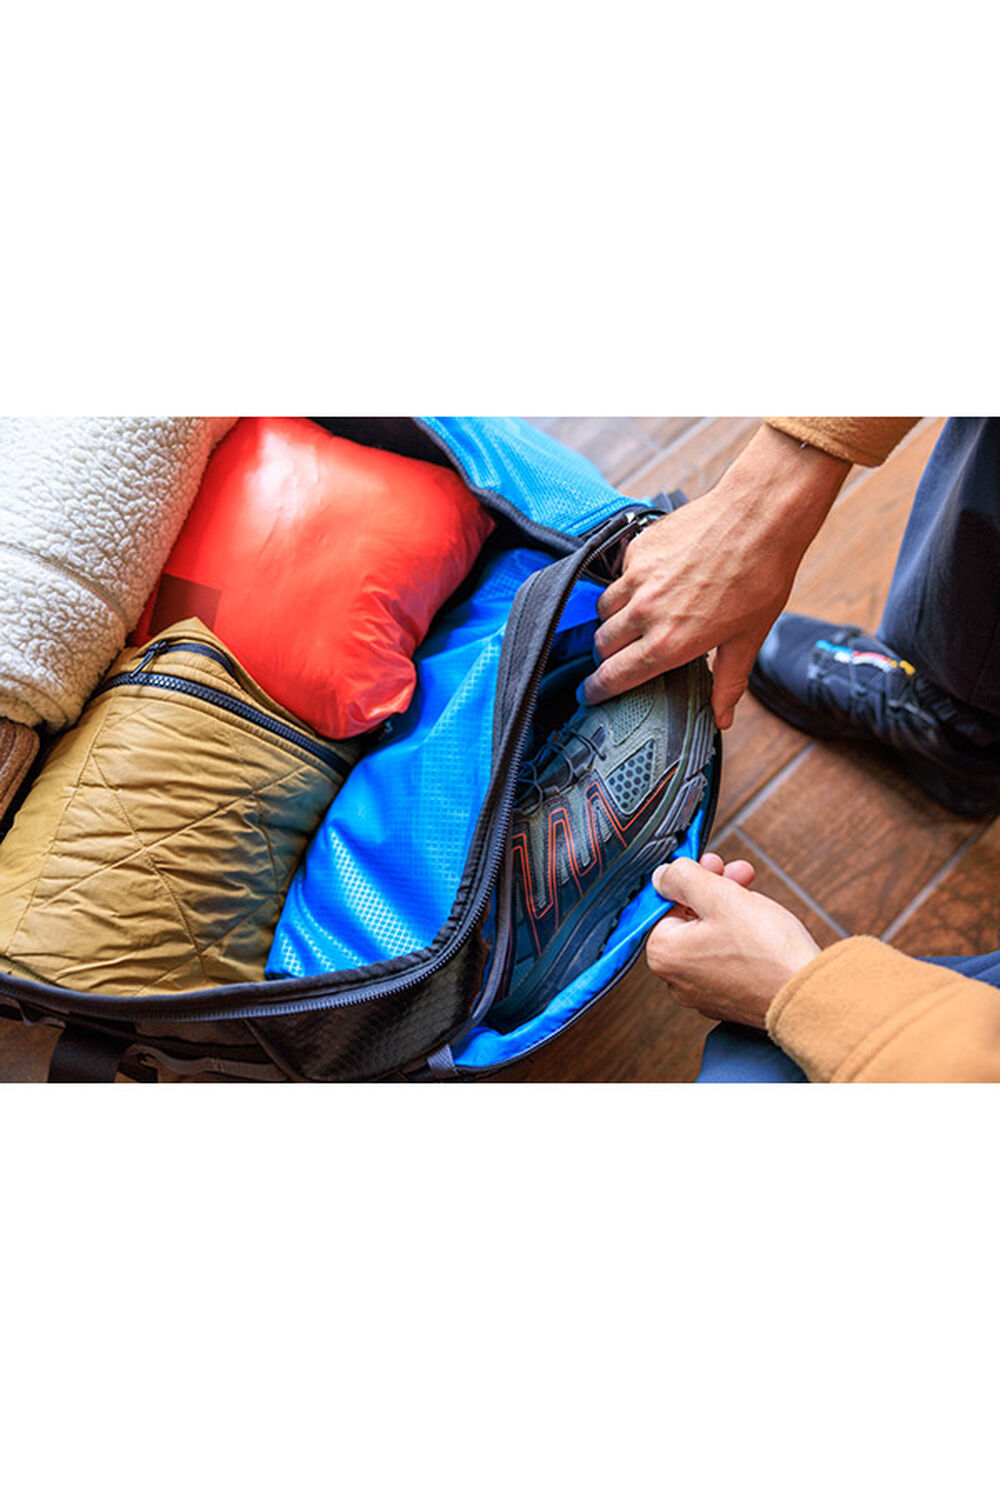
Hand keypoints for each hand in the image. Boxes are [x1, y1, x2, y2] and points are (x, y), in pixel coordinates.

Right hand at [583, 424, 849, 727]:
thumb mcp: (748, 638)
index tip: (591, 694)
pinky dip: (629, 585)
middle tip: (618, 657)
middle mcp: (646, 612)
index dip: (598, 689)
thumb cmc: (761, 575)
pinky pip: (619, 575)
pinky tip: (654, 583)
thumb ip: (728, 681)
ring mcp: (638, 578)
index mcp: (670, 642)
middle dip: (606, 655)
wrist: (759, 516)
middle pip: (601, 643)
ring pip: (603, 609)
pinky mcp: (638, 550)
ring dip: (612, 620)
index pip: (616, 675)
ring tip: (633, 621)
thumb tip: (722, 718)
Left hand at [646, 853, 820, 1027]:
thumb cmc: (766, 950)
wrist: (807, 994)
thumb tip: (662, 874)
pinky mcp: (729, 998)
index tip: (712, 865)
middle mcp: (677, 979)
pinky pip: (726, 958)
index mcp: (665, 955)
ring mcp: (702, 992)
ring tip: (754, 895)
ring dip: (729, 909)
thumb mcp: (720, 896)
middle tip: (737, 874)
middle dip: (714, 890)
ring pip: (709, 936)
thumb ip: (683, 877)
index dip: (691, 878)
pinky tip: (759, 925)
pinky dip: (739, 939)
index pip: (665, 903)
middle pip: (688, 918)